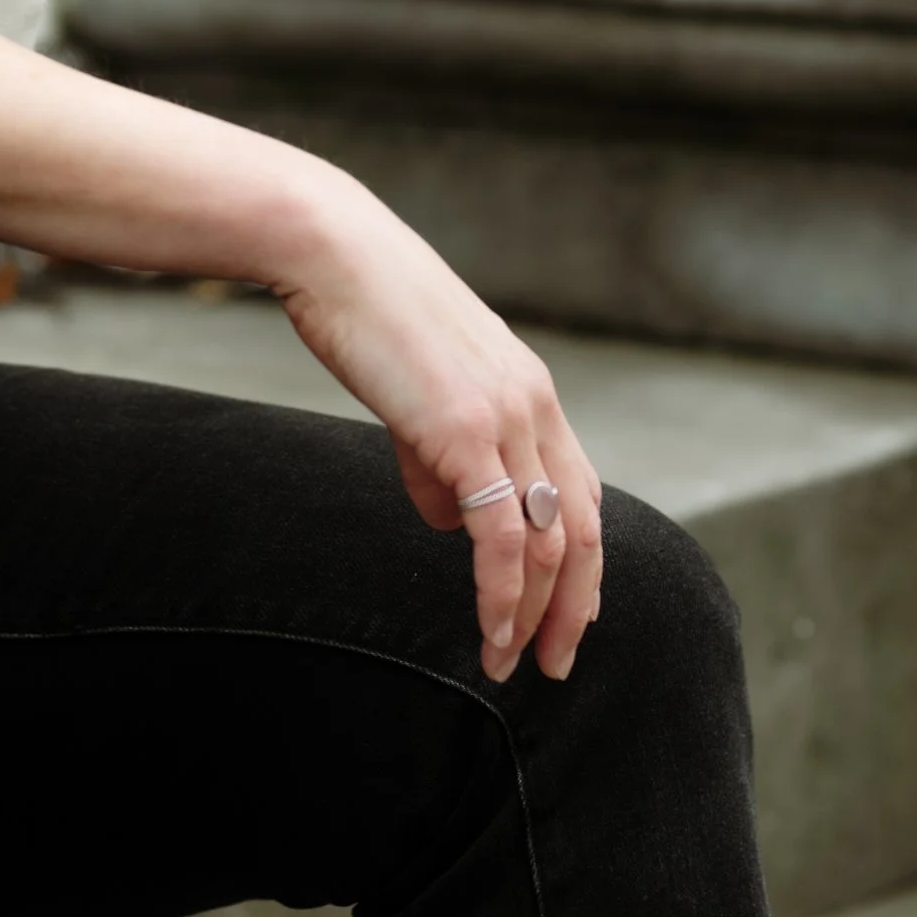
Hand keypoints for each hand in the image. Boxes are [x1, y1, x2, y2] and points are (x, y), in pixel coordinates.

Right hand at [273, 192, 603, 685]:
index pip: (583, 493)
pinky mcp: (468, 434)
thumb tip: (452, 521)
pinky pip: (503, 539)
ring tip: (509, 663)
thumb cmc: (363, 312)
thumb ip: (440, 456)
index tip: (568, 613)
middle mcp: (537, 407)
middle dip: (574, 607)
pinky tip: (491, 631)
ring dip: (533, 615)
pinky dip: (503, 596)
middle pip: (584, 529)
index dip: (583, 562)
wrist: (333, 254)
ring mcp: (508, 420)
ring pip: (548, 544)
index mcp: (531, 391)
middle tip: (555, 662)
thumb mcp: (418, 388)